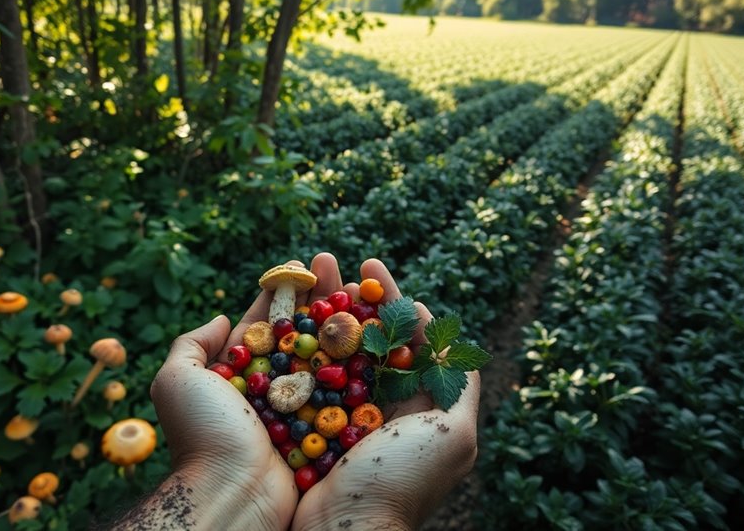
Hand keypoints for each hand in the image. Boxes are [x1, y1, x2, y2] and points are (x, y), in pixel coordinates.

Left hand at [117, 253, 344, 529]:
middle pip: (304, 334)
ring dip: (348, 321)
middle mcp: (276, 390)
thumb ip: (190, 346)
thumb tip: (219, 320)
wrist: (234, 494)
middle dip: (322, 299)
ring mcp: (306, 409)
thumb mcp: (177, 382)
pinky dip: (368, 361)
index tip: (305, 265)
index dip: (286, 294)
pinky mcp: (333, 428)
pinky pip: (355, 389)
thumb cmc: (204, 436)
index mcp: (242, 376)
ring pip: (332, 356)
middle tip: (338, 268)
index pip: (267, 325)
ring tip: (363, 287)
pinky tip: (381, 331)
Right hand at [291, 259, 480, 530]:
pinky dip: (293, 341)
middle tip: (330, 261)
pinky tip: (283, 313)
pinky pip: (300, 371)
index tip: (371, 267)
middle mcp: (376, 403)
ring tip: (305, 273)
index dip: (390, 299)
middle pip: (365, 334)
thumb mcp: (452, 437)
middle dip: (348, 295)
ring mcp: (338, 410)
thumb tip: (447, 343)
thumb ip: (460, 389)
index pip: (406, 337)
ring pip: (330, 346)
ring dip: (318, 307)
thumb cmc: (400, 483)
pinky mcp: (305, 419)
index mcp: (414, 403)